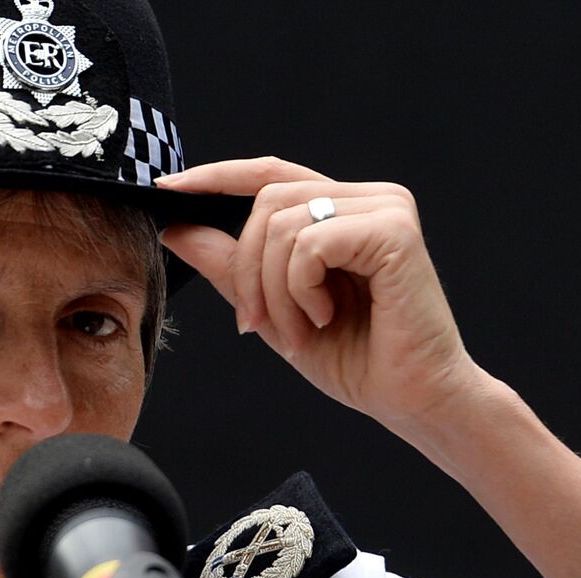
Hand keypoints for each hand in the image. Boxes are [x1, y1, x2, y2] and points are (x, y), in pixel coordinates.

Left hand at [155, 157, 489, 433]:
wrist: (414, 400)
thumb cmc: (358, 359)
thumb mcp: (275, 311)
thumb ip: (232, 268)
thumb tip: (176, 228)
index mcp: (344, 209)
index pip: (270, 173)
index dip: (216, 176)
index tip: (166, 189)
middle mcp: (368, 198)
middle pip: (266, 201)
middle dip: (246, 269)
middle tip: (255, 323)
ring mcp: (386, 207)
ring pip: (281, 223)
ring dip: (273, 291)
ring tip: (299, 332)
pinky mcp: (395, 229)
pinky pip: (310, 243)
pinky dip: (300, 289)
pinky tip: (325, 318)